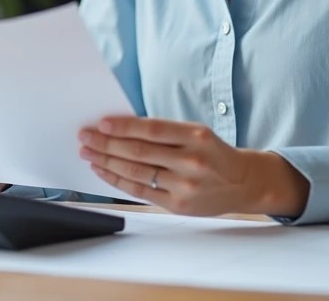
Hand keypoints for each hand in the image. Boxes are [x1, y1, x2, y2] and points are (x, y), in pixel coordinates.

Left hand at [78, 116, 308, 217]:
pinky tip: (103, 170)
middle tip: (85, 136)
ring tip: (88, 152)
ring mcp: (185, 185)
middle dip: (106, 143)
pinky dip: (117, 180)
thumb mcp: (197, 134)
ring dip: (106, 161)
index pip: (152, 129)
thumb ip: (165, 132)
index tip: (101, 123)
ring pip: (136, 173)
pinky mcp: (178, 205)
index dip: (123, 126)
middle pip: (139, 152)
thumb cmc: (214, 154)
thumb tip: (121, 127)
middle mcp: (191, 161)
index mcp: (196, 137)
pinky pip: (140, 191)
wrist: (243, 183)